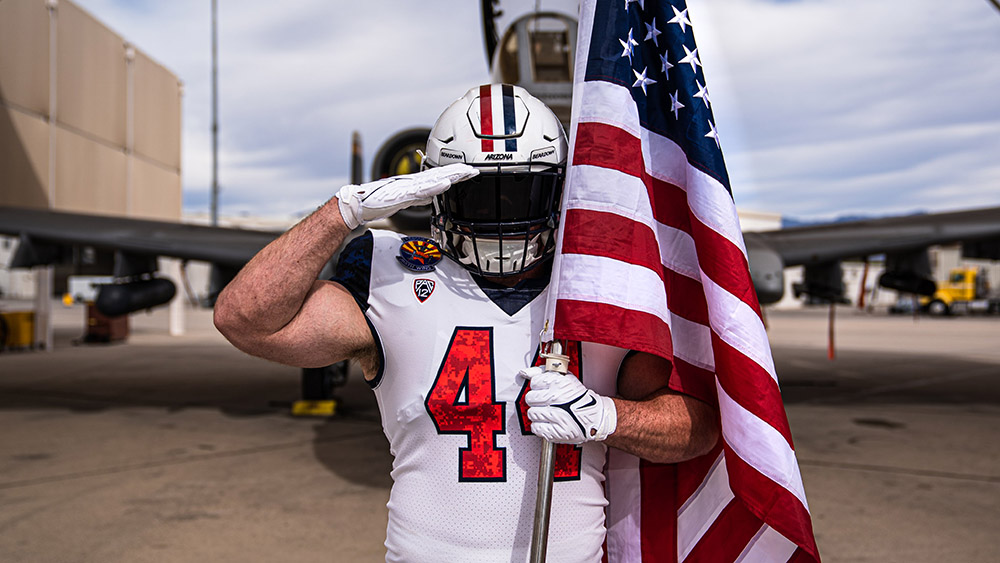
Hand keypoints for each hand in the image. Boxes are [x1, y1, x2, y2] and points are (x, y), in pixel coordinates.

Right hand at [336, 163, 478, 228]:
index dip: (455, 173)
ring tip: (465, 173)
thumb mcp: (404, 200)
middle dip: (458, 172)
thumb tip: (431, 197)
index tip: (469, 172)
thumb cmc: (377, 201)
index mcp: (414, 183)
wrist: (358, 203)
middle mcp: (413, 182)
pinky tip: (445, 184)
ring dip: (451, 176)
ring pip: (434, 179)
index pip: (438, 176)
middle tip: (475, 169)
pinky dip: (435, 187)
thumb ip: (419, 197)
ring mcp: (408, 186)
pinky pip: (422, 190)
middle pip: (440, 174)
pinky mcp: (402, 194)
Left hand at [519, 366, 616, 443]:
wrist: (595, 416)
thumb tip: (524, 372)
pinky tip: (549, 423)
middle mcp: (556, 398)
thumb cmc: (578, 398)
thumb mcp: (564, 378)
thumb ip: (543, 372)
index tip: (545, 390)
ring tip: (549, 413)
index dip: (538, 387)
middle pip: (530, 398)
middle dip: (536, 401)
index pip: (534, 382)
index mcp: (558, 383)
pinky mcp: (556, 431)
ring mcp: (556, 415)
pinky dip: (540, 427)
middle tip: (546, 402)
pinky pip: (535, 428)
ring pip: (531, 414)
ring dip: (538, 414)